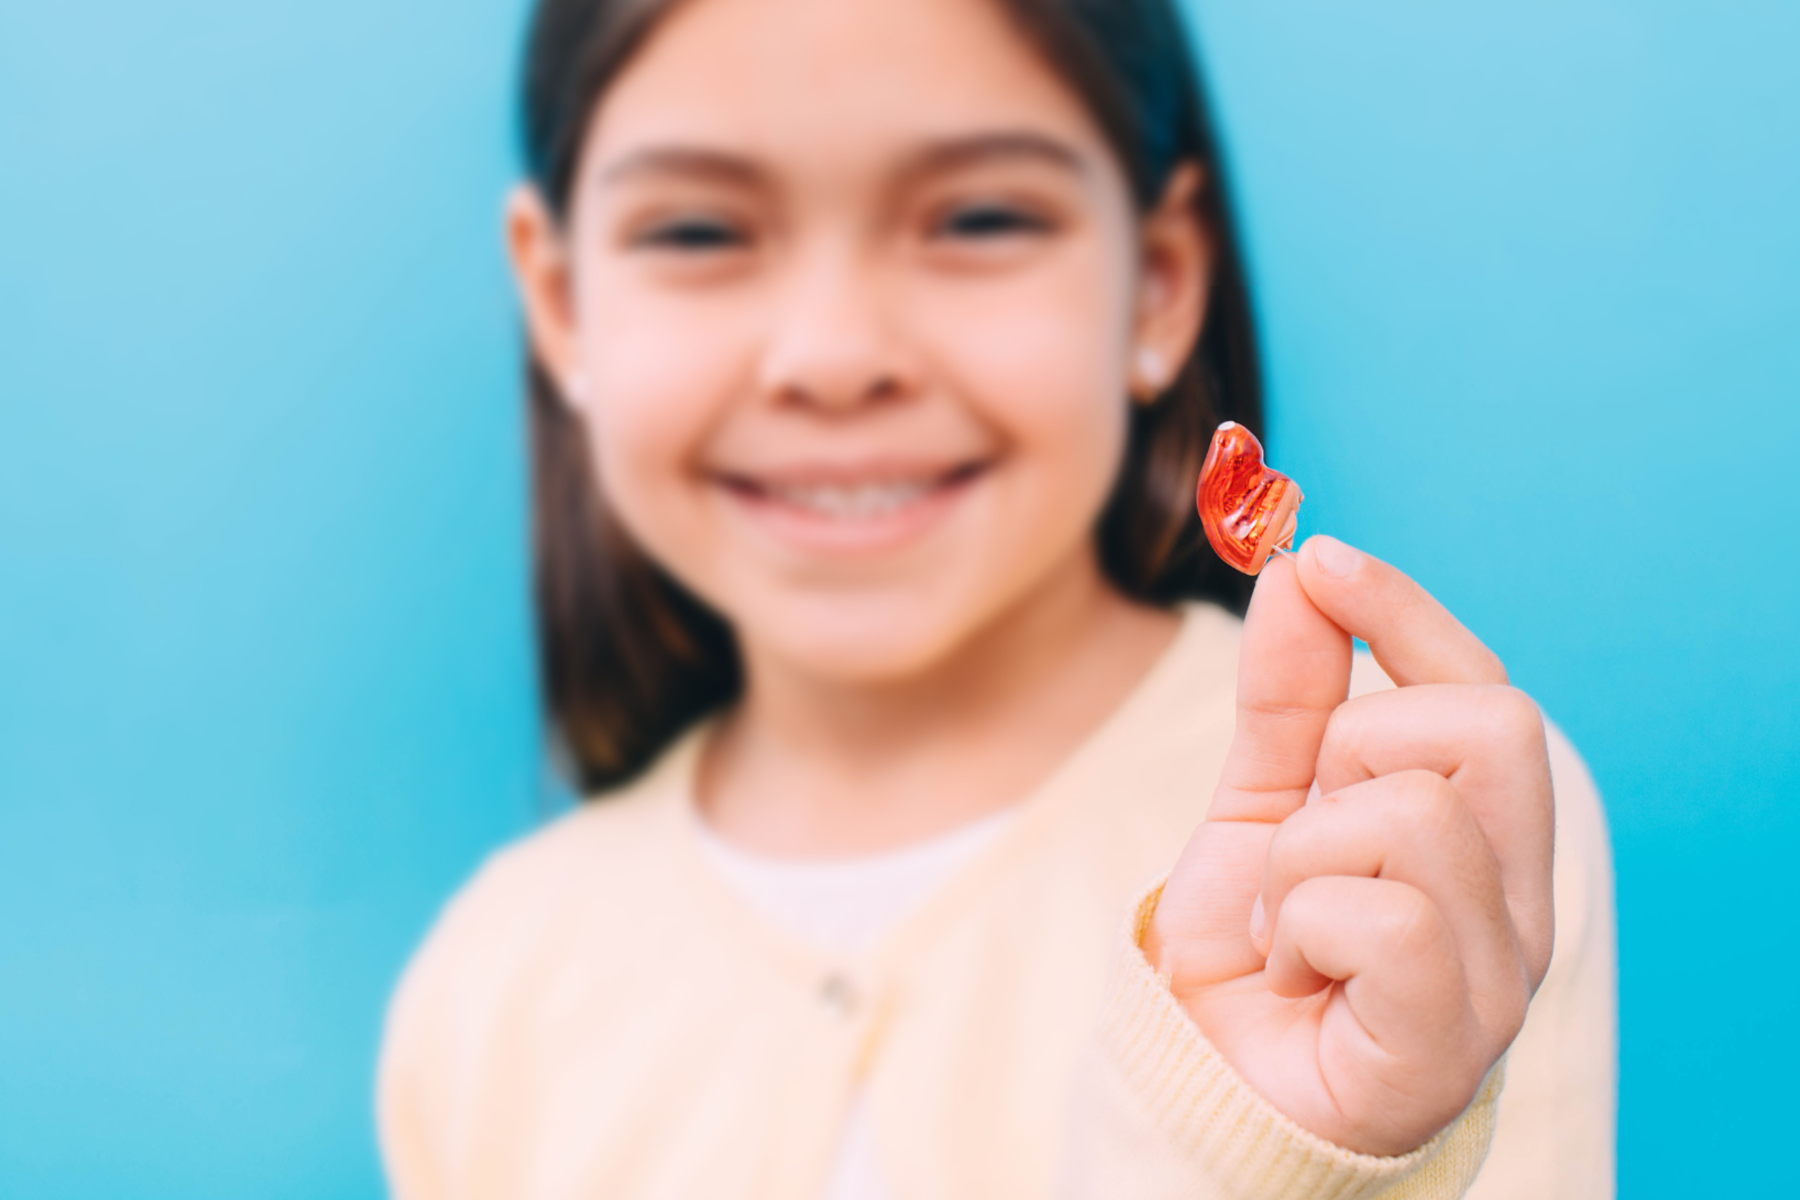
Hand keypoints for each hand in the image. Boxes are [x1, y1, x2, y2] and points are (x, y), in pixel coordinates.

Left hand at [1143, 535, 1554, 1156]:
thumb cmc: (1252, 950)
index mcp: (1485, 835)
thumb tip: (1298, 572)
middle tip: (1302, 827)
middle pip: (1490, 725)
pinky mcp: (1449, 1038)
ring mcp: (1498, 973)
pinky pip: (1386, 912)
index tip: (1318, 556)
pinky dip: (1303, 926)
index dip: (1404, 611)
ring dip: (1301, 857)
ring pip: (1414, 814)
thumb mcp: (1259, 801)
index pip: (1483, 688)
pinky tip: (1295, 971)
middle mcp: (1519, 898)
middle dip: (1354, 747)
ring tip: (1283, 922)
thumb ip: (1289, 697)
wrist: (1205, 1080)